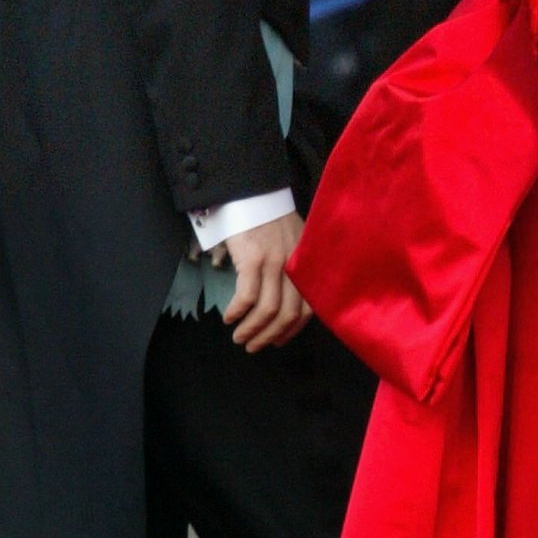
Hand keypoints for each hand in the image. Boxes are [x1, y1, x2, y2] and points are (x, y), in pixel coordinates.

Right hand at [222, 211, 311, 352]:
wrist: (251, 191)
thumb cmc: (269, 217)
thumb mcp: (293, 242)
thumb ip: (294, 268)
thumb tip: (287, 299)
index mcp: (306, 265)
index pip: (308, 308)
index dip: (292, 331)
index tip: (278, 341)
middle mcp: (294, 266)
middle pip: (288, 314)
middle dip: (270, 336)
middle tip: (254, 346)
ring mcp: (274, 262)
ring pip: (268, 309)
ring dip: (252, 329)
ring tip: (239, 337)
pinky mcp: (253, 258)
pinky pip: (247, 296)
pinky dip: (238, 312)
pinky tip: (229, 317)